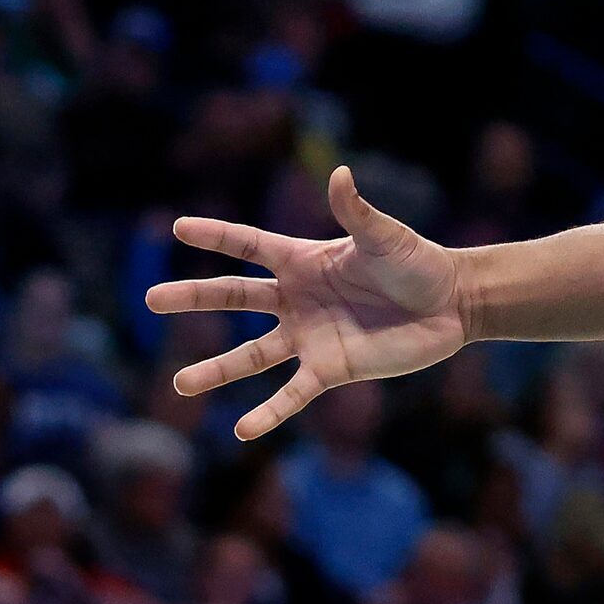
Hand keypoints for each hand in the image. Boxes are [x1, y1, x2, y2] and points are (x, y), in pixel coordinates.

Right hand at [146, 166, 470, 440]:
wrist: (452, 304)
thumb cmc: (419, 262)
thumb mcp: (385, 237)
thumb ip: (356, 212)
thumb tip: (338, 173)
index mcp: (305, 260)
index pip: (250, 245)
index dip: (216, 235)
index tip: (176, 227)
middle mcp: (298, 298)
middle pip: (235, 297)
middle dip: (194, 297)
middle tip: (151, 299)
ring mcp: (310, 335)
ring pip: (252, 354)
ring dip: (217, 369)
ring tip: (179, 385)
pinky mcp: (329, 368)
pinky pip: (291, 393)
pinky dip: (268, 413)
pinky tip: (241, 431)